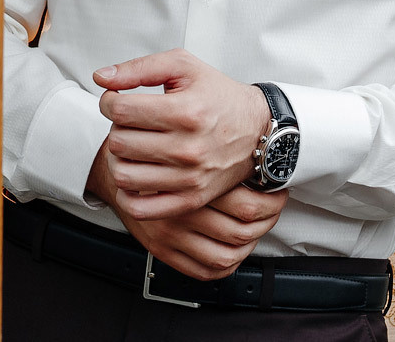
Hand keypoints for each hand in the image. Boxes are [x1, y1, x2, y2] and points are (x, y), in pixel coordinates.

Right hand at [88, 145, 288, 279]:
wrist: (114, 165)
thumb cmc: (150, 143)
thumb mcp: (180, 126)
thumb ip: (213, 136)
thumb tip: (256, 143)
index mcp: (191, 183)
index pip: (247, 205)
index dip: (270, 202)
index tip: (280, 192)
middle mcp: (180, 214)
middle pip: (242, 230)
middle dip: (267, 220)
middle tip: (276, 206)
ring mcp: (170, 235)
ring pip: (227, 253)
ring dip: (250, 243)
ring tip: (261, 226)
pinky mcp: (162, 251)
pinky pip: (204, 269)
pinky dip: (226, 263)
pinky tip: (236, 248)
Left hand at [93, 49, 271, 219]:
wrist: (258, 131)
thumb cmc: (218, 96)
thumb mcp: (184, 67)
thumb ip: (139, 68)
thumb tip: (101, 77)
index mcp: (185, 111)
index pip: (120, 110)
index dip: (109, 101)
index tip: (116, 101)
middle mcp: (187, 147)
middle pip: (119, 142)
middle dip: (116, 128)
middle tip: (130, 123)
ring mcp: (189, 178)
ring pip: (123, 174)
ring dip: (119, 158)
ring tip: (132, 147)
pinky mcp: (190, 199)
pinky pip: (140, 208)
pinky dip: (128, 194)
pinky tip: (136, 174)